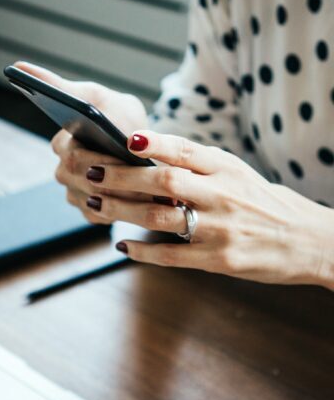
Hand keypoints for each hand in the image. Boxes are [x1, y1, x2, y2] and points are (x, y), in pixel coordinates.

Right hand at [14, 62, 149, 223]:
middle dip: (108, 173)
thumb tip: (17, 66)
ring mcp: (75, 193)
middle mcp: (64, 171)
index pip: (68, 153)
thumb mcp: (97, 98)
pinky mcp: (90, 213)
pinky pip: (98, 216)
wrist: (149, 150)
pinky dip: (118, 208)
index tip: (114, 151)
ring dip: (117, 192)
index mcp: (62, 143)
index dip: (92, 155)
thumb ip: (62, 86)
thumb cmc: (120, 119)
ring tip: (143, 185)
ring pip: (88, 199)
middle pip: (78, 180)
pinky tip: (134, 199)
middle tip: (134, 168)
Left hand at [84, 130, 333, 289]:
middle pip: (164, 181)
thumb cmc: (264, 203)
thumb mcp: (238, 174)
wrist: (308, 240)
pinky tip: (121, 246)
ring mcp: (219, 229)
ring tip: (94, 204)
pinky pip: (170, 256)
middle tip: (91, 172)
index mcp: (227, 169)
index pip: (185, 150)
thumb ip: (200, 165)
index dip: (154, 143)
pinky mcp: (217, 260)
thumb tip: (149, 154)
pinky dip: (142, 251)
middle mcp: (222, 195)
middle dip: (122, 177)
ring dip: (121, 210)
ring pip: (159, 217)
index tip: (125, 139)